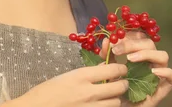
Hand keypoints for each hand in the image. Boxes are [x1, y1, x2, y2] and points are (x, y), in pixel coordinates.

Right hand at [10, 63, 128, 106]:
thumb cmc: (48, 90)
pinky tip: (102, 104)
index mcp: (82, 76)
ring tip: (110, 95)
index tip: (122, 69)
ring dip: (116, 98)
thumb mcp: (67, 76)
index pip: (112, 70)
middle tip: (121, 82)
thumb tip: (104, 68)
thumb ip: (88, 73)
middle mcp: (90, 92)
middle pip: (119, 87)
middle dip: (123, 84)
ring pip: (116, 102)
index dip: (121, 69)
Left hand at [101, 31, 171, 106]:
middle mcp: (150, 62)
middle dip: (132, 43)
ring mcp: (159, 74)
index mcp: (138, 54)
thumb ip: (107, 56)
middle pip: (149, 43)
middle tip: (117, 50)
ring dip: (147, 54)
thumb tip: (106, 40)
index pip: (139, 37)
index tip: (115, 38)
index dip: (129, 34)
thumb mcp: (108, 70)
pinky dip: (167, 72)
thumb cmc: (115, 88)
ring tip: (130, 59)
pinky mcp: (164, 89)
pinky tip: (153, 72)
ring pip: (163, 55)